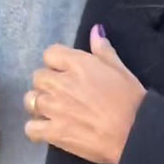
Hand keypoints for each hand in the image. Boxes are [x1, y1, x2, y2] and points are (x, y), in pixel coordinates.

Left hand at [23, 24, 145, 163]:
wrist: (134, 134)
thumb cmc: (131, 101)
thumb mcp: (121, 69)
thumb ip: (103, 50)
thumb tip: (95, 30)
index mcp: (78, 64)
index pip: (50, 53)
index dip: (56, 63)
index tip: (65, 73)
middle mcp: (61, 83)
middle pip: (38, 77)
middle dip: (46, 84)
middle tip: (60, 95)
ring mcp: (54, 108)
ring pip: (30, 101)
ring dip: (38, 105)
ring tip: (51, 113)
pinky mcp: (53, 132)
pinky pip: (30, 128)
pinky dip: (35, 130)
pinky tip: (46, 131)